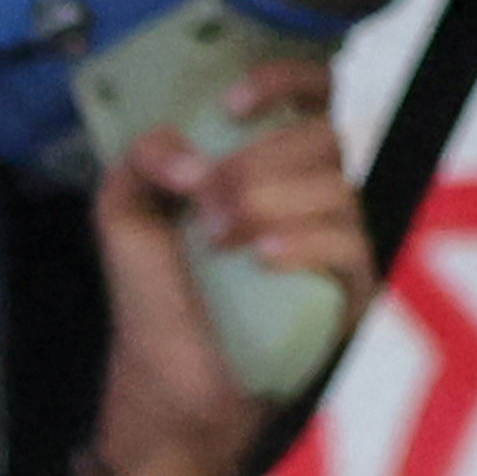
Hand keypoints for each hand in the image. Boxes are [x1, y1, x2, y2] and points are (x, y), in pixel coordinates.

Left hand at [81, 77, 355, 475]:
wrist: (167, 396)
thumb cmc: (154, 306)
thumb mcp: (124, 220)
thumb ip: (139, 162)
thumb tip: (190, 151)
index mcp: (265, 165)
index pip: (310, 95)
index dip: (284, 80)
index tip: (231, 105)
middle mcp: (310, 196)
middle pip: (323, 136)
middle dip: (255, 161)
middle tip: (204, 204)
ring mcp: (336, 245)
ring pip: (338, 189)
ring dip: (269, 202)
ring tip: (218, 240)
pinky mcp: (350, 296)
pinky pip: (352, 247)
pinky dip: (305, 242)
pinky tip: (262, 258)